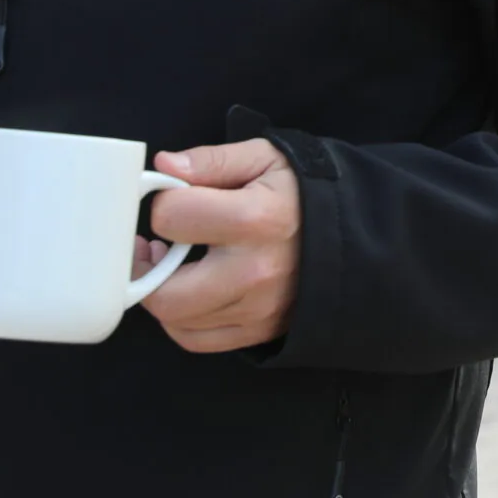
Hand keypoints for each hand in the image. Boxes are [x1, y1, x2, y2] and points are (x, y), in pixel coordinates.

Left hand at [137, 138, 300, 353]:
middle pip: (164, 293)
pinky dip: (181, 319)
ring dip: (161, 292)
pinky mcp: (259, 330)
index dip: (162, 202)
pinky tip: (189, 290)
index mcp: (256, 219)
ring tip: (172, 264)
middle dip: (144, 267)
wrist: (352, 232)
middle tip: (152, 244)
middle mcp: (255, 272)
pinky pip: (196, 340)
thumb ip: (211, 161)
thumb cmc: (303, 191)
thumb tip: (163, 167)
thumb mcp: (265, 158)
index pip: (171, 218)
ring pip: (176, 320)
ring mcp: (258, 309)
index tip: (174, 197)